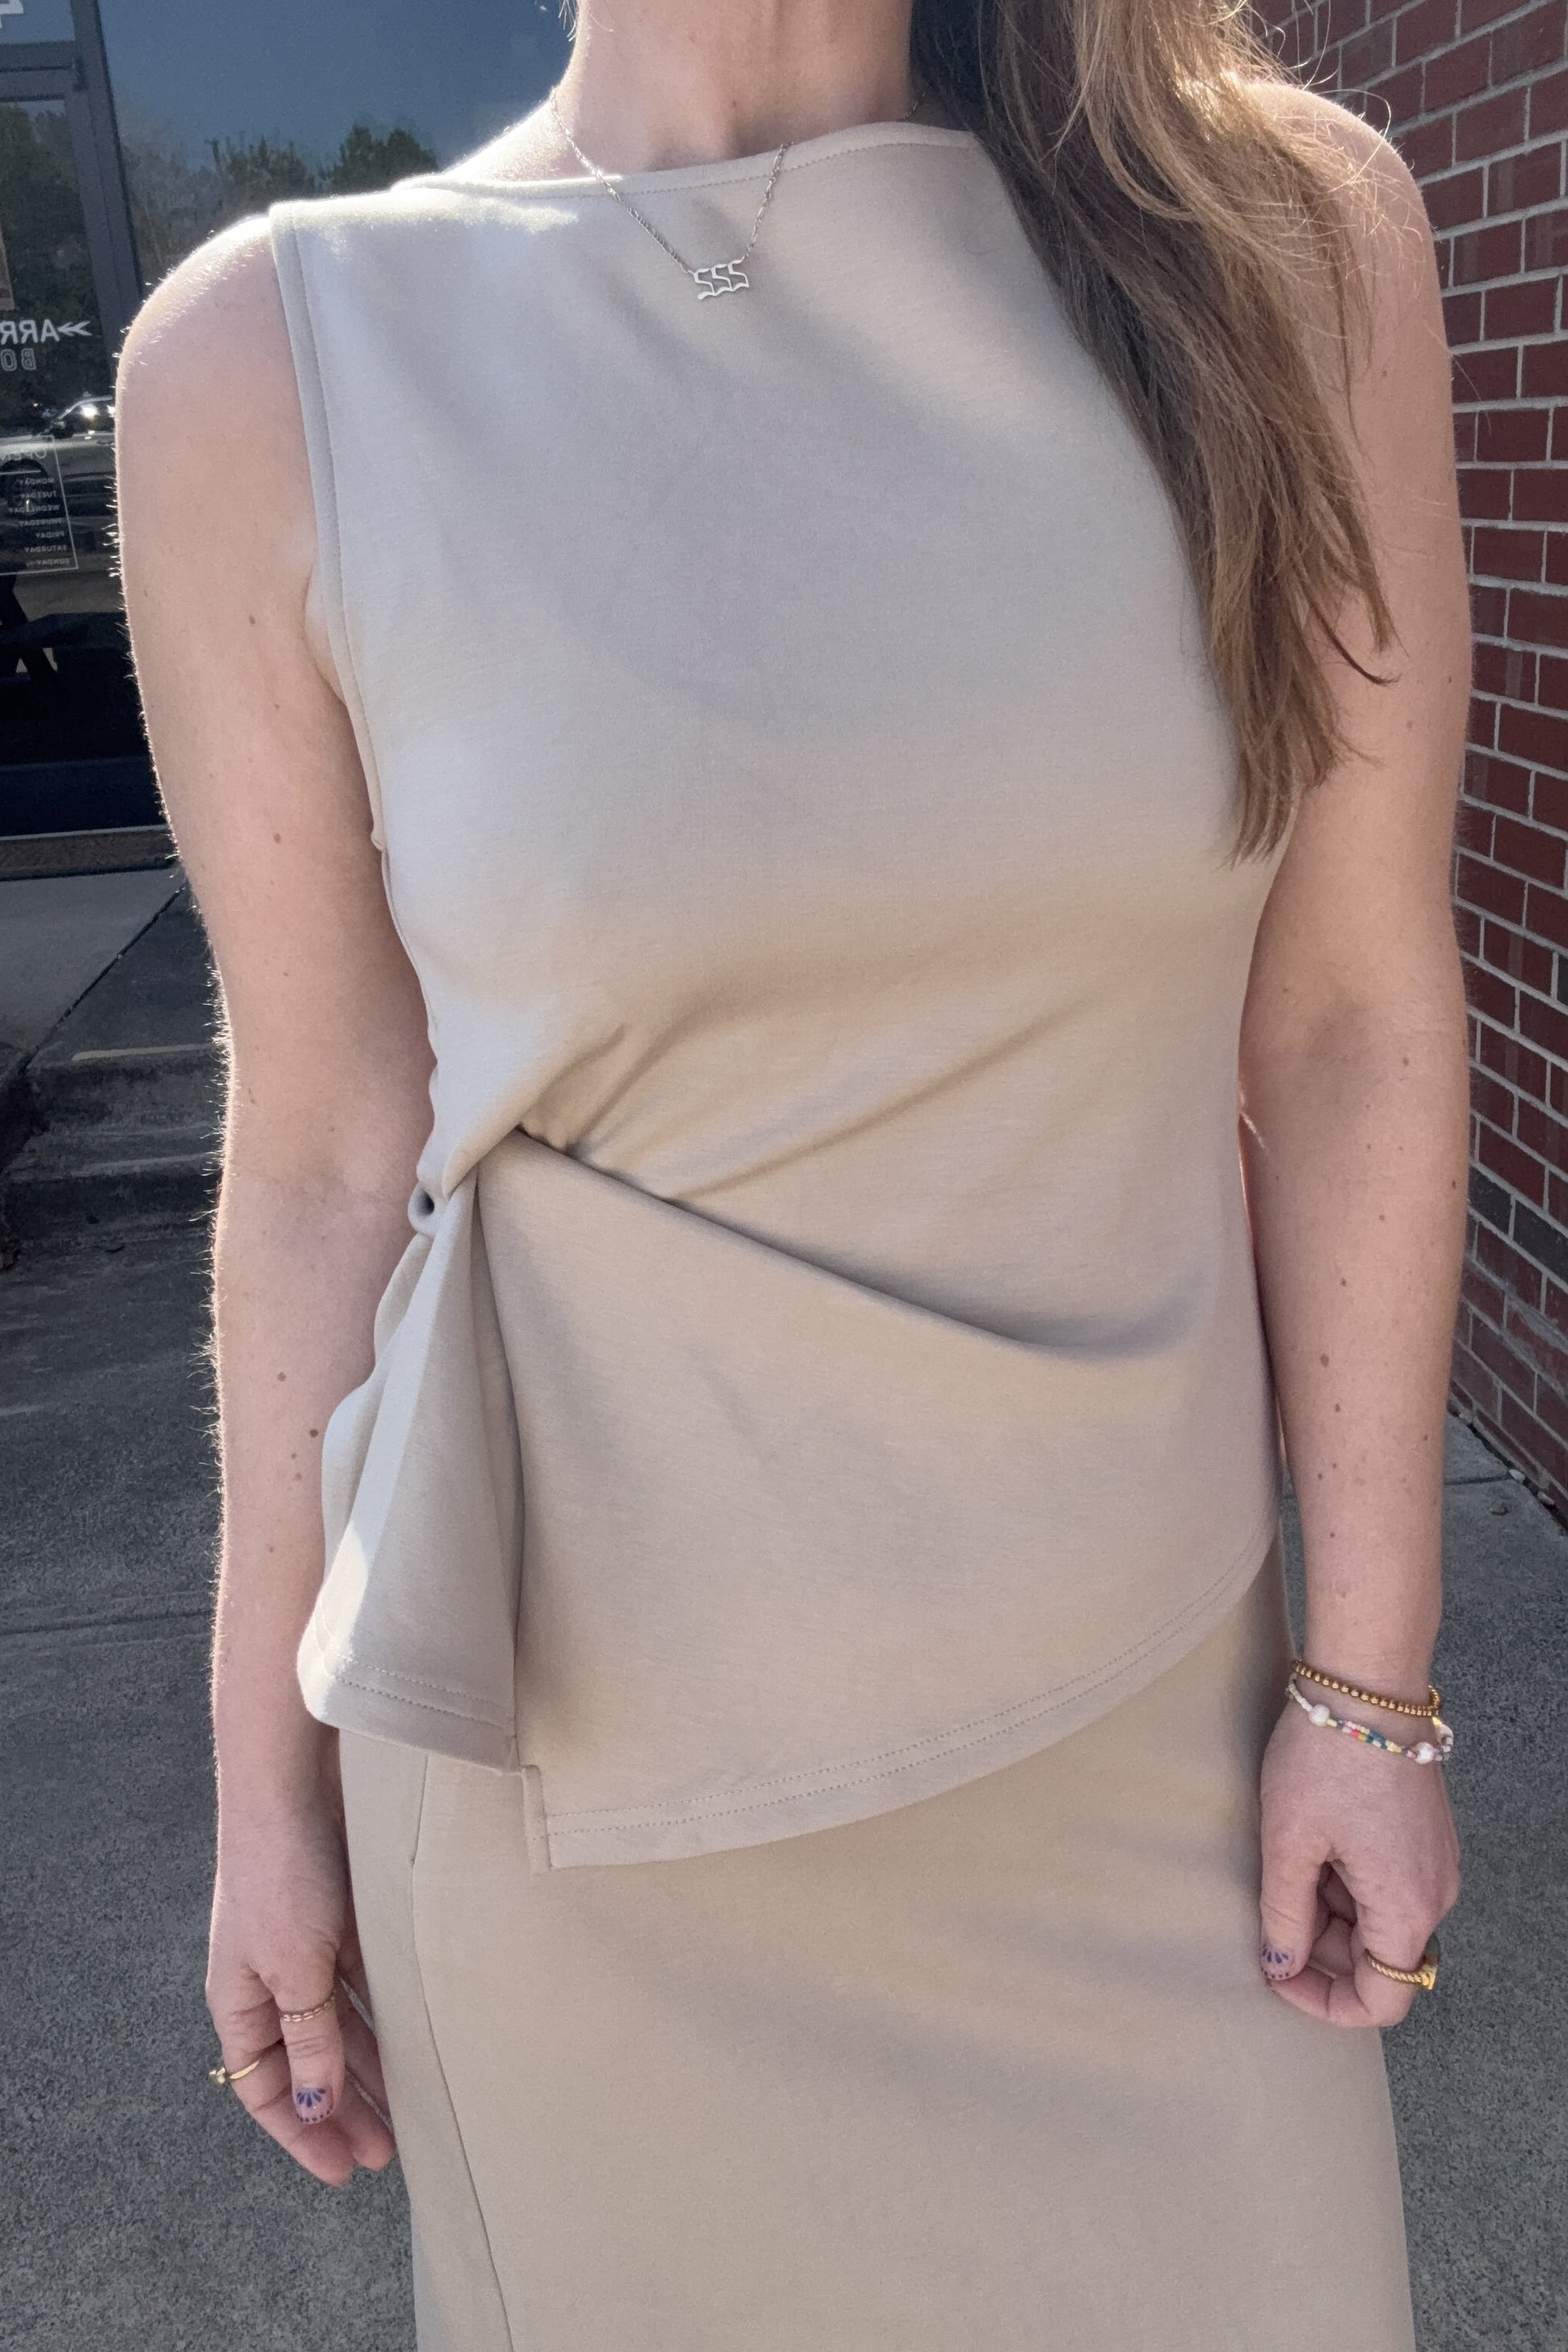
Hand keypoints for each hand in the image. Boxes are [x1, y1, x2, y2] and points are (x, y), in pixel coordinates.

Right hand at [207, 1789, 396, 2184]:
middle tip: (391, 2153)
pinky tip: (421, 2042)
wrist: (297, 1780)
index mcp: (240, 2000)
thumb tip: (316, 2104)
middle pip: (310, 2065)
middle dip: (346, 2112)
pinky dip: (389, 2018)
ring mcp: (311, 1950)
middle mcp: (274, 1981)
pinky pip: (369, 1987)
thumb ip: (309, 2037)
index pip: (265, 2089)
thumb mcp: (294, 1968)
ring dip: (375, 2070)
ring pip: (345, 2029)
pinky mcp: (347, 1920)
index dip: (302, 2133)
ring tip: (415, 2111)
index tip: (344, 2171)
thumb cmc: (280, 1871)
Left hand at [1257, 1697, 1459, 2025]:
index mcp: (1407, 1907)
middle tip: (1269, 1906)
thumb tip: (1281, 1966)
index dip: (1325, 2003)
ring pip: (1377, 1918)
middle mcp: (1434, 1893)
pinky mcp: (1423, 1834)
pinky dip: (1345, 1879)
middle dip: (1319, 1949)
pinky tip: (1311, 1839)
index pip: (1382, 2000)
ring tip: (1287, 1857)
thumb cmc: (1326, 1757)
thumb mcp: (1289, 1842)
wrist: (1365, 1683)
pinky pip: (1385, 1882)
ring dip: (1329, 1909)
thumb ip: (1285, 1916)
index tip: (1276, 1975)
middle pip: (1377, 1958)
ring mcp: (1433, 1861)